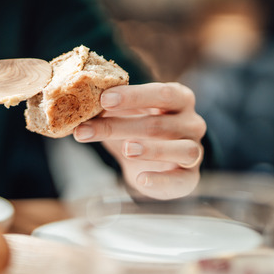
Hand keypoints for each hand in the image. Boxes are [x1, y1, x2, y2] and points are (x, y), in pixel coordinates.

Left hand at [73, 82, 206, 199]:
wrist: (156, 163)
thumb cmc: (139, 128)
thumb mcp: (125, 114)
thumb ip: (109, 108)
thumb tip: (78, 104)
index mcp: (179, 98)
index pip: (162, 93)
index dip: (133, 96)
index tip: (103, 99)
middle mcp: (192, 122)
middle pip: (160, 123)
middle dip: (121, 126)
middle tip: (87, 128)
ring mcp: (195, 150)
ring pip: (180, 149)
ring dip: (151, 150)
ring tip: (126, 149)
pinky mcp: (190, 177)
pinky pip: (181, 179)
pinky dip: (160, 180)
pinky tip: (141, 179)